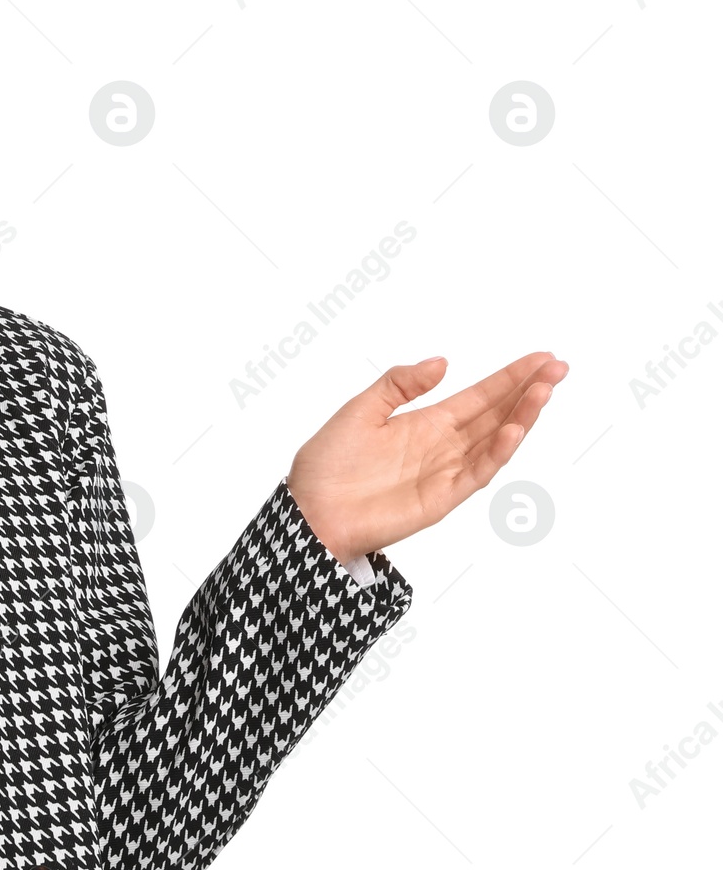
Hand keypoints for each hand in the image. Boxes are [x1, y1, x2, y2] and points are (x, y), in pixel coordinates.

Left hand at [286, 351, 568, 562]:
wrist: (309, 513)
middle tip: (559, 365)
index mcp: (425, 423)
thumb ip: (399, 384)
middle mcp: (443, 446)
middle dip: (527, 390)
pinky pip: (476, 472)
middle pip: (496, 414)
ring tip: (544, 389)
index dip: (509, 377)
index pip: (479, 396)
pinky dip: (497, 452)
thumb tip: (443, 362)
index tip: (541, 357)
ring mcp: (445, 472)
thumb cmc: (327, 465)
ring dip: (521, 415)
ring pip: (494, 440)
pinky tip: (513, 429)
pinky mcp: (441, 498)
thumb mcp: (360, 410)